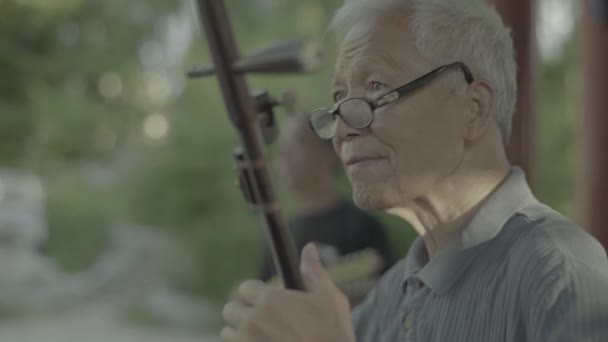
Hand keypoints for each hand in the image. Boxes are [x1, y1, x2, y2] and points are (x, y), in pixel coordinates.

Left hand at [220, 243, 355, 341]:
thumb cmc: (333, 333)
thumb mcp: (330, 298)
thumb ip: (314, 272)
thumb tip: (309, 247)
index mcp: (271, 300)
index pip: (245, 288)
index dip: (255, 293)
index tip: (265, 301)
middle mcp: (253, 321)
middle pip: (230, 309)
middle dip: (243, 312)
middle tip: (262, 320)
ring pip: (228, 333)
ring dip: (239, 333)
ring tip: (260, 336)